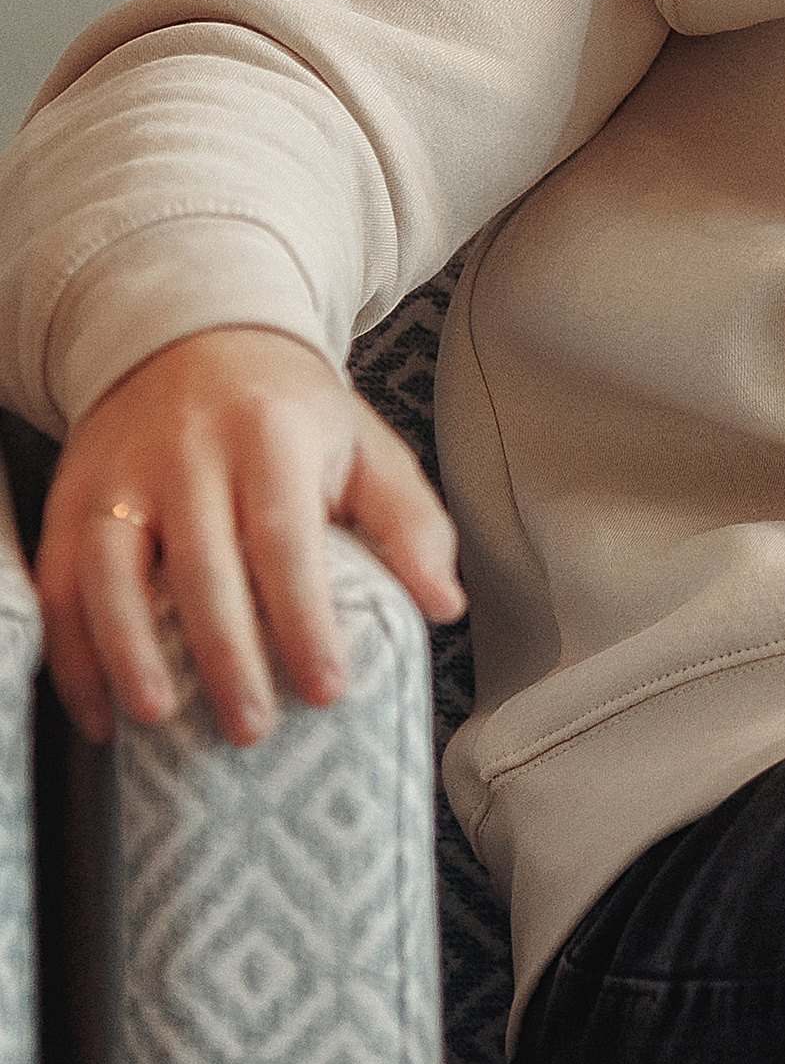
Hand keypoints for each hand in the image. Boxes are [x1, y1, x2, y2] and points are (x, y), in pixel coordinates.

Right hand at [35, 325, 464, 747]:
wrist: (193, 335)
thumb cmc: (288, 411)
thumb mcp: (363, 444)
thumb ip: (410, 522)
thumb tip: (445, 604)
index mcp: (272, 433)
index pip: (286, 536)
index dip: (305, 620)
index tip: (327, 689)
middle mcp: (188, 450)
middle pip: (201, 563)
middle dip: (226, 655)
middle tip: (252, 728)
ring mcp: (120, 474)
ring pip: (110, 570)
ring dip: (129, 652)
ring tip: (158, 717)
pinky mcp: (72, 498)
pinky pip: (60, 582)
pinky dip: (72, 654)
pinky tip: (101, 712)